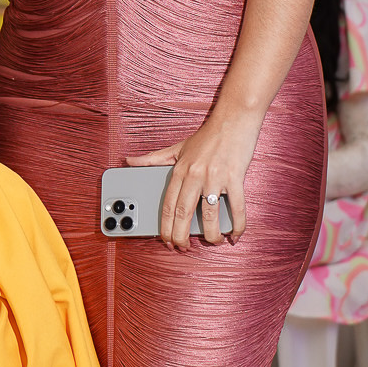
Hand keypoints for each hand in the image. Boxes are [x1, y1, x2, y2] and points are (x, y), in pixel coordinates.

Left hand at [126, 107, 263, 250]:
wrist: (234, 118)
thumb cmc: (208, 135)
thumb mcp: (178, 147)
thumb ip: (153, 159)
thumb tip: (129, 161)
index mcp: (180, 170)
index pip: (167, 205)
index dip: (165, 227)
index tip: (166, 240)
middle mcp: (195, 175)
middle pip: (183, 214)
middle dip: (181, 237)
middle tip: (183, 248)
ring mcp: (215, 178)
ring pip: (209, 216)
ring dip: (210, 235)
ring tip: (212, 242)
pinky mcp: (235, 178)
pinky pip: (236, 208)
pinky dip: (237, 225)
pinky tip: (235, 235)